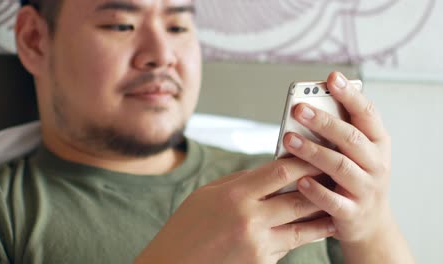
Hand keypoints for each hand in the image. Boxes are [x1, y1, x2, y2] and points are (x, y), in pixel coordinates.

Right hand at [135, 158, 335, 263]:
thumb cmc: (186, 228)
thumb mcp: (208, 194)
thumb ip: (241, 182)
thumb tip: (269, 171)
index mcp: (235, 196)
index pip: (280, 172)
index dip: (303, 160)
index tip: (317, 151)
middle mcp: (250, 220)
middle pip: (299, 198)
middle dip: (321, 185)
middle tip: (337, 174)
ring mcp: (258, 245)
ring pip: (302, 227)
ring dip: (322, 215)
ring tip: (338, 204)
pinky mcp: (262, 263)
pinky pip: (289, 246)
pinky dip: (302, 235)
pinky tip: (313, 227)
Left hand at [283, 72, 391, 242]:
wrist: (370, 224)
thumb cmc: (355, 179)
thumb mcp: (356, 154)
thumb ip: (338, 133)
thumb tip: (304, 108)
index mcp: (378, 143)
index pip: (367, 114)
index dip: (351, 95)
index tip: (332, 77)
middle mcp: (377, 164)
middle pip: (351, 138)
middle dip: (324, 121)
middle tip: (298, 108)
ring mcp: (367, 190)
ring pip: (340, 166)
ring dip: (313, 151)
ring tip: (289, 139)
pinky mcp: (353, 213)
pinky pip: (333, 201)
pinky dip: (316, 190)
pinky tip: (300, 180)